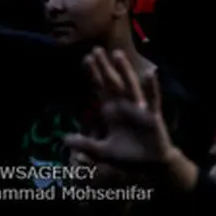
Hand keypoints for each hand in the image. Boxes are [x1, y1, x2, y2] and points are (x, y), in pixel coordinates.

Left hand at [63, 48, 174, 168]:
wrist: (149, 165)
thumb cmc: (127, 156)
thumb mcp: (102, 152)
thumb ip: (85, 144)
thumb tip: (64, 139)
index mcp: (111, 112)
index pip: (100, 89)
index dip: (93, 75)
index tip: (86, 59)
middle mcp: (123, 106)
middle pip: (112, 83)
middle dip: (104, 67)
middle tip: (95, 50)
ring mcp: (138, 109)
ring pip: (129, 86)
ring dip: (124, 71)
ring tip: (117, 55)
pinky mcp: (151, 115)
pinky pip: (151, 98)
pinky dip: (150, 86)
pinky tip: (149, 73)